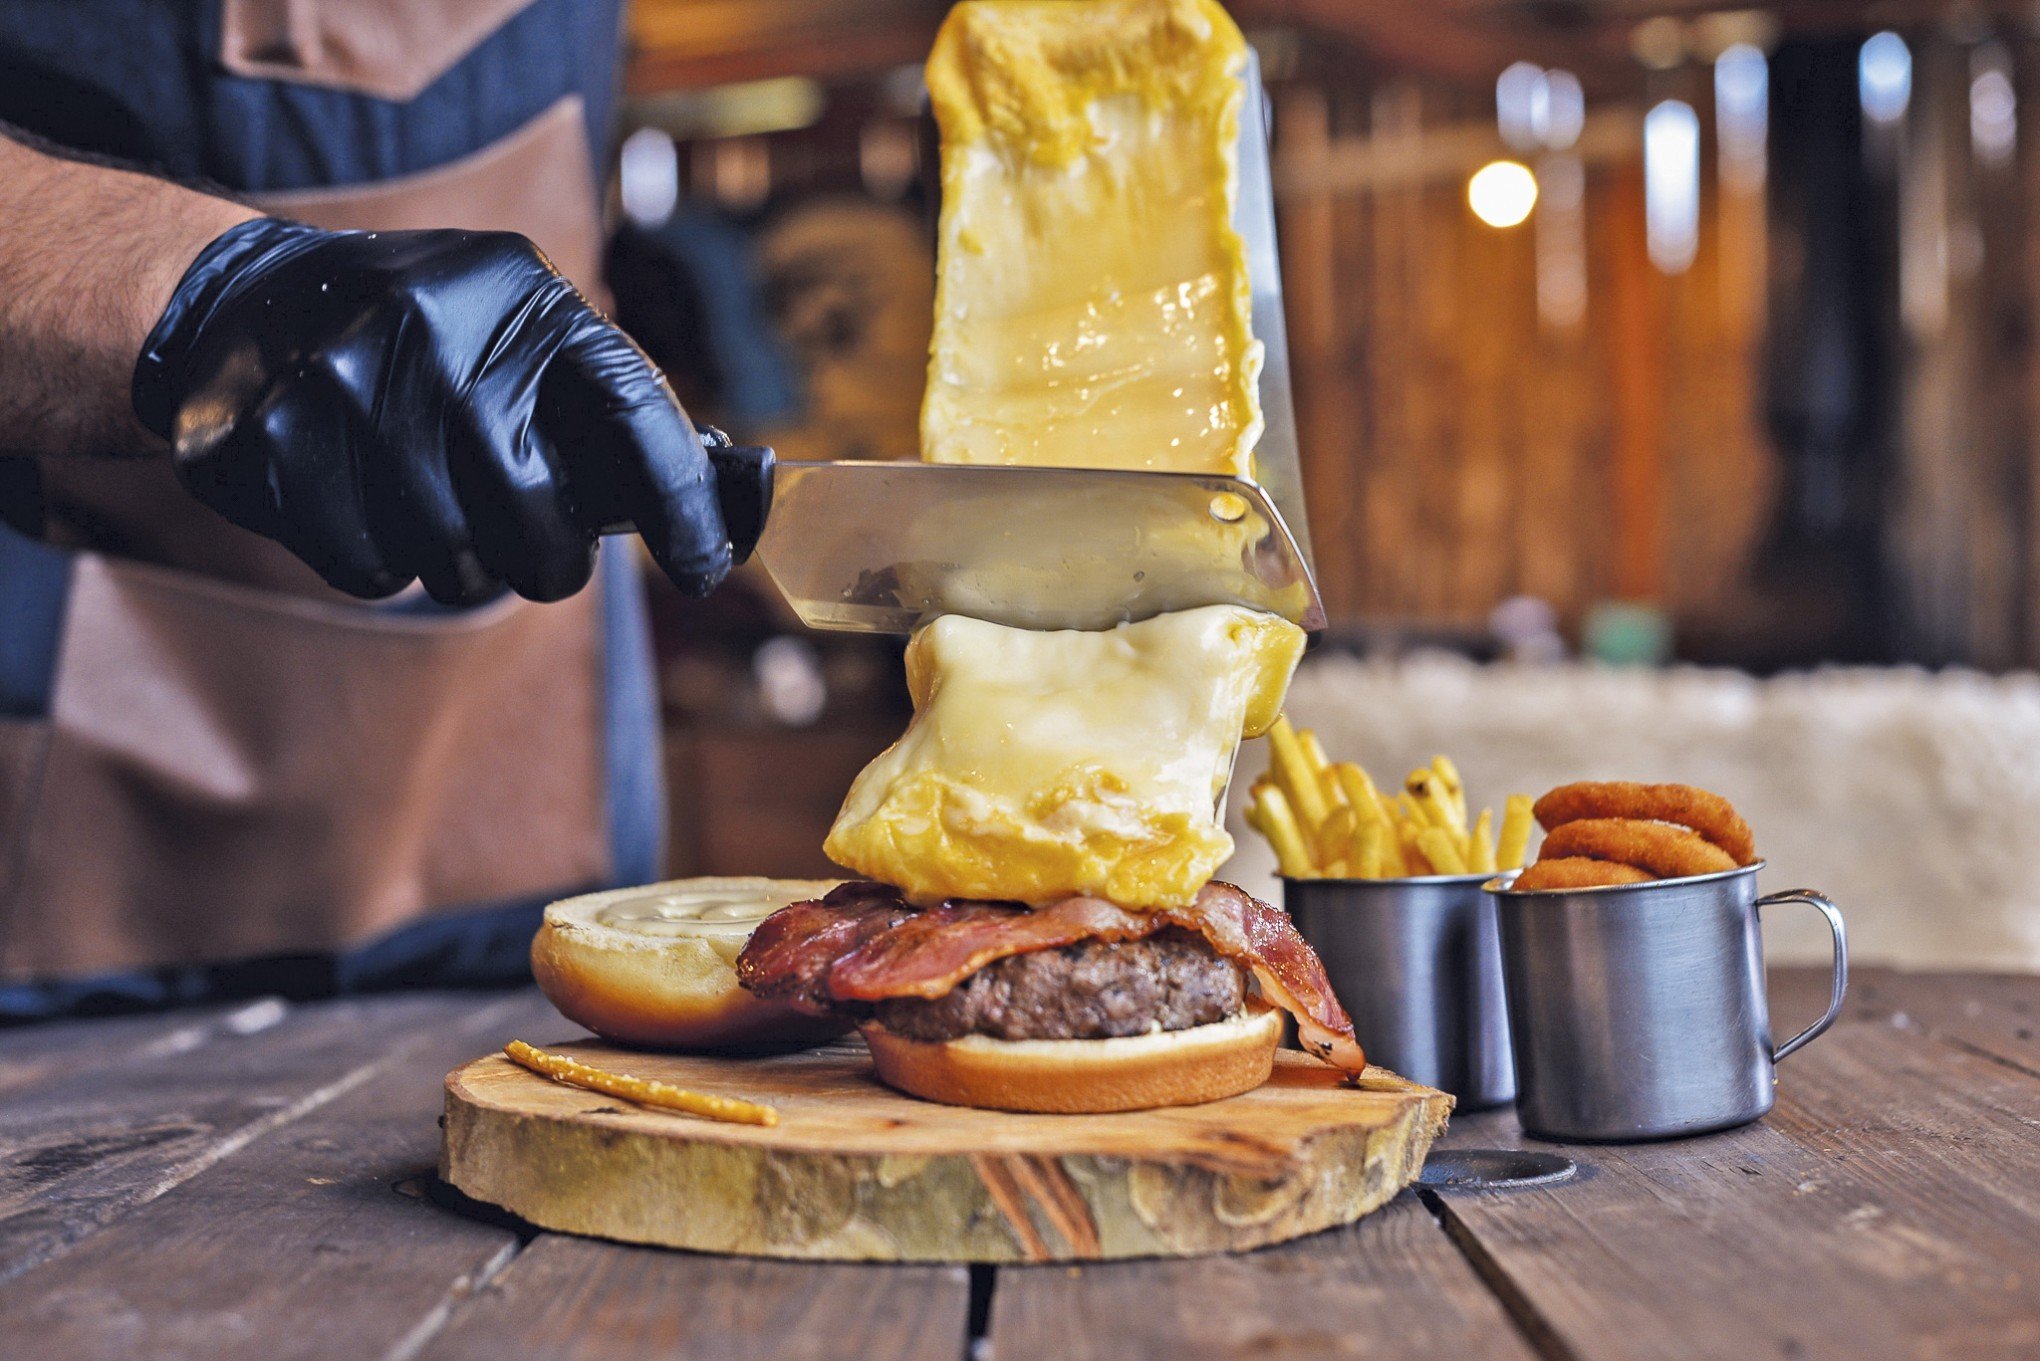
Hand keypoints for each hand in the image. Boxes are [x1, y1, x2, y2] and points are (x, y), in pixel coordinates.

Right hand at [133, 219, 732, 602]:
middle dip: (545, 560)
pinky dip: (381, 560)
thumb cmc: (428, 341)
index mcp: (523, 298)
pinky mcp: (271, 443)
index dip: (684, 507)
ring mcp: (345, 385)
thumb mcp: (519, 331)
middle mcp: (436, 332)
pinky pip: (372, 572)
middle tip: (531, 546)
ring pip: (451, 564)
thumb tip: (721, 513)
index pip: (635, 415)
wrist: (246, 301)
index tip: (705, 570)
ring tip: (428, 497)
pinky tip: (362, 496)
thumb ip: (606, 412)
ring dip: (457, 561)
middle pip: (537, 528)